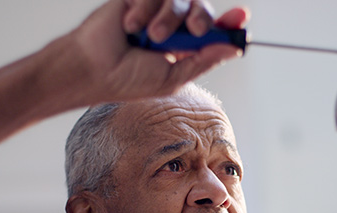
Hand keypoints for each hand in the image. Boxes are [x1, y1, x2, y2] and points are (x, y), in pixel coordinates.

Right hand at [42, 0, 249, 105]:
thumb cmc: (128, 80)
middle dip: (203, 17)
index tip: (242, 17)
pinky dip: (146, 8)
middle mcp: (172, 26)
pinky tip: (130, 25)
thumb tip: (234, 47)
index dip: (229, 23)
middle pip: (202, 8)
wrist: (94, 68)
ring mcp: (154, 10)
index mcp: (183, 48)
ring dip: (169, 16)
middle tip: (195, 30)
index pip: (212, 30)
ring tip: (150, 36)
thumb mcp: (174, 77)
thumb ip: (204, 60)